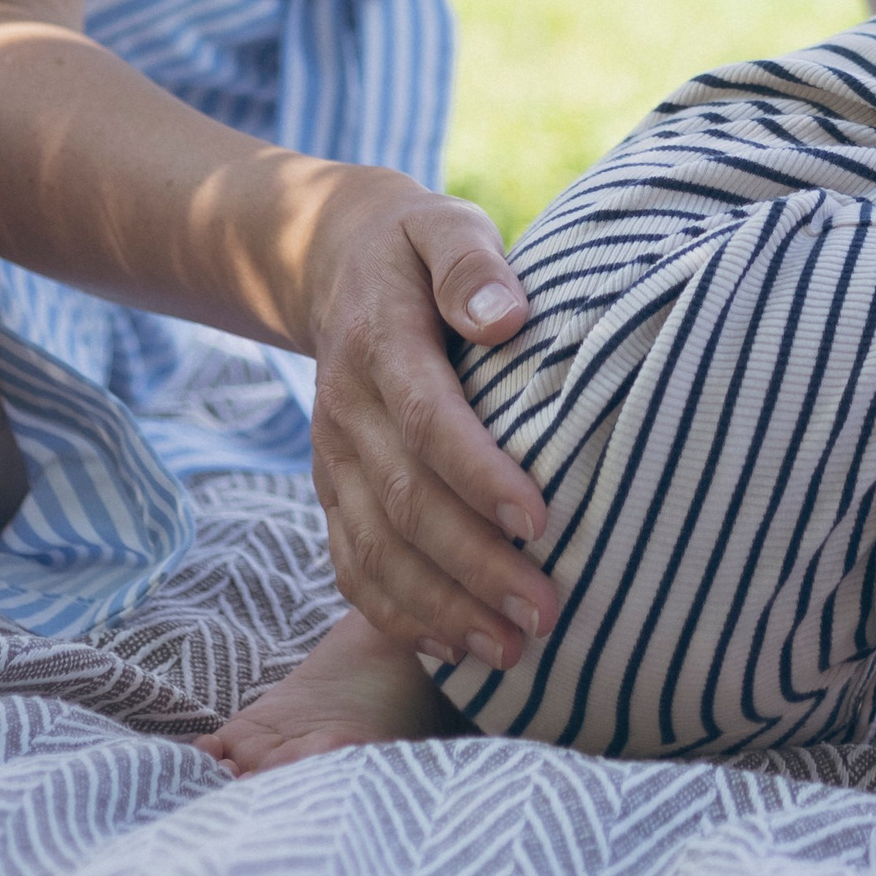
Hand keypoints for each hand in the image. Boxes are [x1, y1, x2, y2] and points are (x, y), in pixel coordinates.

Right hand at [299, 169, 558, 667]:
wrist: (334, 262)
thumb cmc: (417, 245)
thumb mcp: (442, 224)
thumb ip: (471, 265)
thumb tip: (506, 317)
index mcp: (381, 344)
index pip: (428, 420)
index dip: (479, 475)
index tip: (540, 520)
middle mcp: (348, 412)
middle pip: (404, 503)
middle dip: (473, 566)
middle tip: (544, 612)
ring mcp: (333, 459)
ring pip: (375, 551)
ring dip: (441, 609)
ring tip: (511, 651)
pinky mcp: (332, 490)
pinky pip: (352, 565)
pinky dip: (397, 615)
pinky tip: (453, 649)